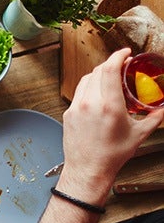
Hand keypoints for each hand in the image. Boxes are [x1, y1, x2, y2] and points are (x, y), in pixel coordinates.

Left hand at [57, 49, 163, 201]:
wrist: (88, 169)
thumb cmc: (111, 155)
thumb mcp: (139, 134)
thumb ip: (154, 118)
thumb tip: (163, 109)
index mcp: (108, 106)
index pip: (109, 70)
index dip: (118, 56)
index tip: (125, 53)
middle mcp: (89, 104)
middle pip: (97, 71)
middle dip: (110, 64)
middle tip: (122, 64)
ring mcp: (76, 108)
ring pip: (85, 79)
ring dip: (98, 73)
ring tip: (110, 76)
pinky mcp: (68, 113)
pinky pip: (78, 92)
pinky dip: (89, 86)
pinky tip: (98, 91)